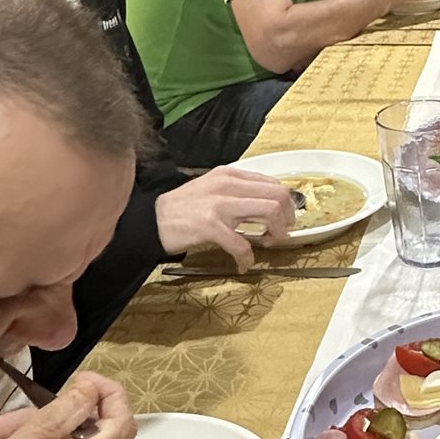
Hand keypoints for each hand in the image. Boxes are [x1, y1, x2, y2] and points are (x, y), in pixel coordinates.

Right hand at [155, 166, 295, 264]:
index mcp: (230, 175)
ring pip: (270, 211)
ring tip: (268, 244)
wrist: (152, 220)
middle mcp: (227, 184)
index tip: (284, 220)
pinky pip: (241, 244)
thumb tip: (268, 204)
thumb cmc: (183, 208)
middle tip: (280, 234)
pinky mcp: (209, 225)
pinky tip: (243, 263)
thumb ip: (238, 192)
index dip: (286, 204)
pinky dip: (247, 257)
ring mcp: (219, 203)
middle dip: (287, 218)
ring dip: (276, 233)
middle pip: (278, 195)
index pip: (273, 183)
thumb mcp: (212, 188)